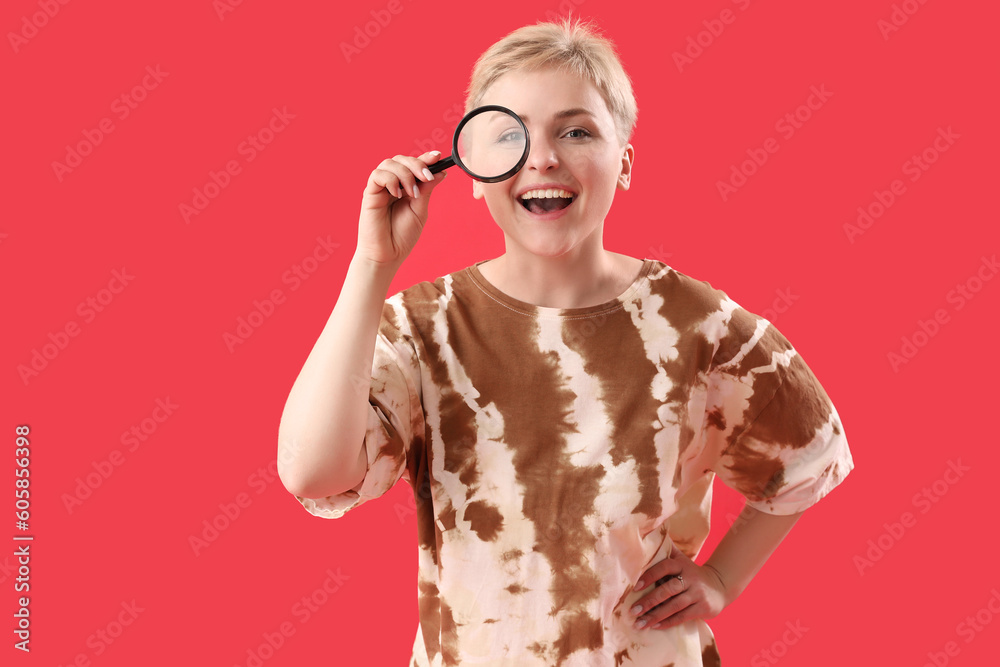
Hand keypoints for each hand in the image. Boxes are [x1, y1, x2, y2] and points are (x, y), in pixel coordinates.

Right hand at [356, 150, 447, 268]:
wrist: (388, 255)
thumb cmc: (402, 236)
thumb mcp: (420, 210)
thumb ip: (427, 190)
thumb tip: (440, 172)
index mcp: (405, 187)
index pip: (413, 165)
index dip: (425, 158)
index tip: (438, 156)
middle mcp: (392, 184)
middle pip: (401, 159)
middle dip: (417, 164)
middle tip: (427, 177)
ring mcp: (380, 188)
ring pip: (389, 163)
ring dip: (405, 174)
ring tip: (413, 193)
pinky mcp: (370, 194)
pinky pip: (377, 175)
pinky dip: (390, 180)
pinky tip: (397, 194)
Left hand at [628, 542, 730, 630]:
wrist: (720, 585)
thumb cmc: (692, 573)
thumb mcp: (682, 560)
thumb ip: (667, 550)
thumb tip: (650, 533)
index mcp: (682, 565)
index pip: (664, 567)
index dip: (649, 576)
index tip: (635, 587)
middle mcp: (690, 578)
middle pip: (668, 590)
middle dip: (649, 601)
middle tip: (633, 611)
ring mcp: (698, 594)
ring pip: (674, 606)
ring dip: (655, 616)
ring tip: (640, 623)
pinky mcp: (703, 608)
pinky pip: (683, 616)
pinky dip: (668, 622)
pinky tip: (654, 626)